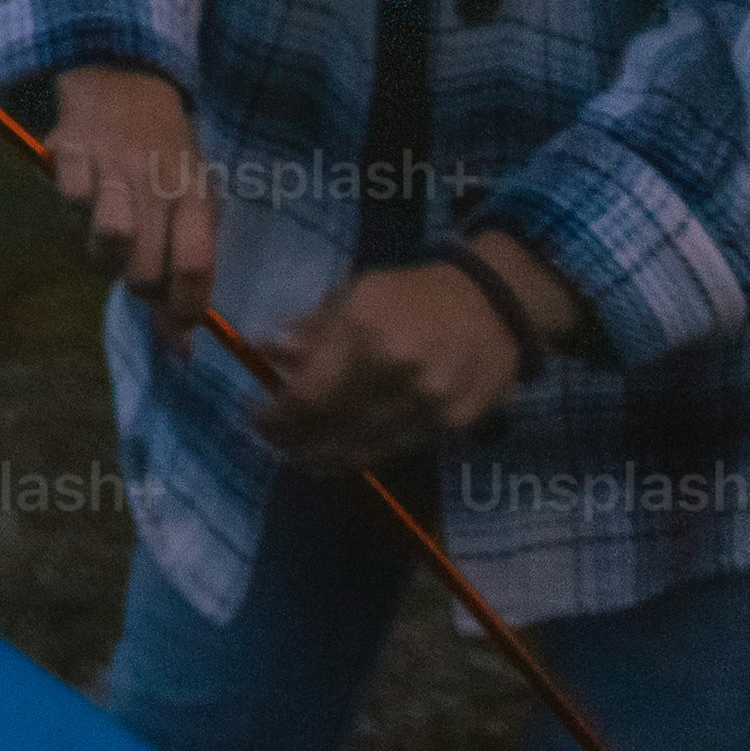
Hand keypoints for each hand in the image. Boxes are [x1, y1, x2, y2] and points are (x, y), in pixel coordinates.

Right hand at [43, 63, 216, 320]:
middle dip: (141, 288)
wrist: (123, 79)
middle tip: (138, 273)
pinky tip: (85, 195)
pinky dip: (74, 209)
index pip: (195, 267)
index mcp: (194, 194)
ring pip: (107, 239)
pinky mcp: (69, 151)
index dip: (184, 309)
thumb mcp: (192, 199)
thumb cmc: (166, 154)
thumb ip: (188, 268)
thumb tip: (181, 346)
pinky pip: (69, 201)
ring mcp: (111, 165)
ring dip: (104, 253)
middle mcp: (156, 182)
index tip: (180, 328)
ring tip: (109, 237)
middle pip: (146, 269)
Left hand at [244, 262, 534, 474]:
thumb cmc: (413, 295)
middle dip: (294, 441)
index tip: (255, 418)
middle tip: (272, 442)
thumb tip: (267, 349)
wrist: (494, 307)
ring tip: (299, 456)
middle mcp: (395, 373)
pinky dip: (362, 456)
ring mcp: (427, 404)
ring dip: (323, 457)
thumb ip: (312, 328)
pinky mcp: (451, 426)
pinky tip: (340, 455)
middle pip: (331, 427)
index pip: (308, 394)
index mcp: (364, 333)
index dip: (276, 416)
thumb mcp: (356, 294)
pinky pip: (395, 450)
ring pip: (363, 448)